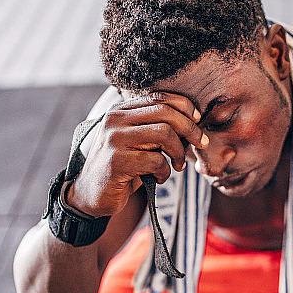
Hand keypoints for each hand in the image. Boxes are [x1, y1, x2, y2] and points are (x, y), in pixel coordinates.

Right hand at [66, 92, 208, 216]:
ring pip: (164, 134)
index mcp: (121, 111)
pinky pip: (155, 160)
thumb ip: (155, 129)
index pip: (158, 97)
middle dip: (189, 128)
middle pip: (165, 112)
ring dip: (178, 152)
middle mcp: (115, 120)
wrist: (92, 195)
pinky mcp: (116, 161)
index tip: (198, 120)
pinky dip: (165, 172)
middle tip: (200, 143)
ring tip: (178, 166)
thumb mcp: (139, 143)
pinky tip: (160, 179)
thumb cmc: (123, 169)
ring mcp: (114, 139)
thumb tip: (193, 124)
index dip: (184, 106)